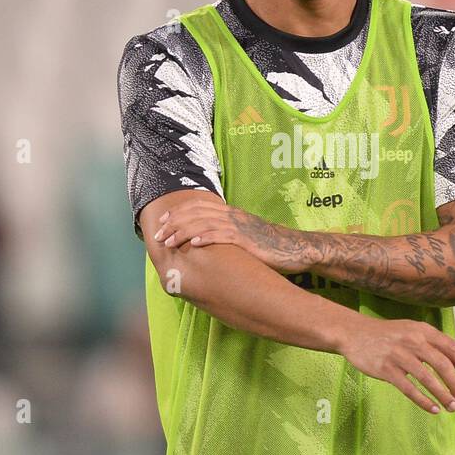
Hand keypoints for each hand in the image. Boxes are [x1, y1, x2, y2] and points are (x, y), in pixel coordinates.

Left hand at [152, 193, 311, 272]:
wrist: (296, 248)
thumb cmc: (270, 246)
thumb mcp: (245, 237)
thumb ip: (227, 236)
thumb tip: (206, 244)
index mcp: (231, 213)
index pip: (198, 206)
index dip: (178, 212)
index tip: (162, 221)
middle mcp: (233, 216)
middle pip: (196, 212)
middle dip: (174, 223)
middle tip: (158, 235)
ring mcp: (240, 226)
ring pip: (205, 223)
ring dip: (183, 231)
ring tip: (169, 242)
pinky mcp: (247, 240)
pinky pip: (223, 236)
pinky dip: (206, 238)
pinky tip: (193, 244)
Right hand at [336, 316, 454, 413]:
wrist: (354, 333)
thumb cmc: (388, 335)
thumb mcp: (414, 332)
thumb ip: (436, 346)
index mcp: (423, 331)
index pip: (453, 347)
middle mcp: (413, 341)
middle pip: (443, 365)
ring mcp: (399, 355)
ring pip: (427, 379)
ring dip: (443, 396)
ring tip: (452, 407)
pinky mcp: (386, 370)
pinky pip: (409, 389)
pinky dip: (424, 401)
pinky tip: (433, 409)